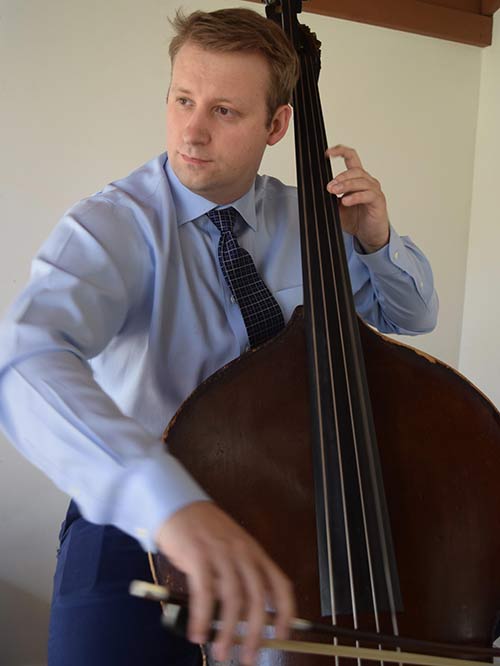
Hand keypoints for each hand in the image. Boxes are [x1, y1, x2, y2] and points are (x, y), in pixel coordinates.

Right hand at [155, 501, 294, 664]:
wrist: (178, 506)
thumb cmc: (203, 531)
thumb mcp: (230, 549)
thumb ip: (239, 576)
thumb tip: (242, 616)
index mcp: (254, 552)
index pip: (280, 584)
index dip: (286, 612)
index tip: (283, 635)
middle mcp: (242, 552)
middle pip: (257, 598)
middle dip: (255, 633)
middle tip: (249, 656)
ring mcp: (221, 553)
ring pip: (232, 599)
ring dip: (227, 631)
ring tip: (220, 651)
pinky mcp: (198, 555)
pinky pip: (204, 592)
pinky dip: (201, 617)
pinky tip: (197, 632)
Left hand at [326, 145, 389, 252]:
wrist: (369, 235)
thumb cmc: (356, 219)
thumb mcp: (337, 208)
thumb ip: (330, 199)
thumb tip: (316, 193)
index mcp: (357, 179)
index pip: (351, 158)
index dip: (340, 152)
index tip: (327, 153)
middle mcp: (367, 181)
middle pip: (355, 170)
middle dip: (340, 177)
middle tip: (329, 187)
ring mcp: (374, 190)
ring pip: (360, 180)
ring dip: (345, 185)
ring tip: (334, 191)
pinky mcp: (378, 201)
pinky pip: (367, 194)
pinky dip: (355, 197)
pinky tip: (346, 201)